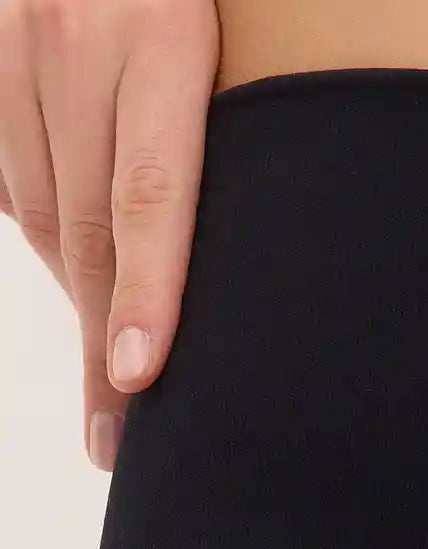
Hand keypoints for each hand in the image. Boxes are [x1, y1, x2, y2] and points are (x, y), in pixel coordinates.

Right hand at [0, 0, 219, 469]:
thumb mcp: (213, 44)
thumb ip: (203, 133)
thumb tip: (193, 269)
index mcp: (162, 32)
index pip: (148, 193)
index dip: (146, 292)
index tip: (139, 376)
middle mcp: (76, 38)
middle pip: (87, 227)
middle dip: (105, 344)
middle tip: (117, 436)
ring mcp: (17, 46)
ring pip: (43, 213)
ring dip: (82, 298)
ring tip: (113, 370)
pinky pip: (11, 181)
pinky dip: (46, 237)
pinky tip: (81, 282)